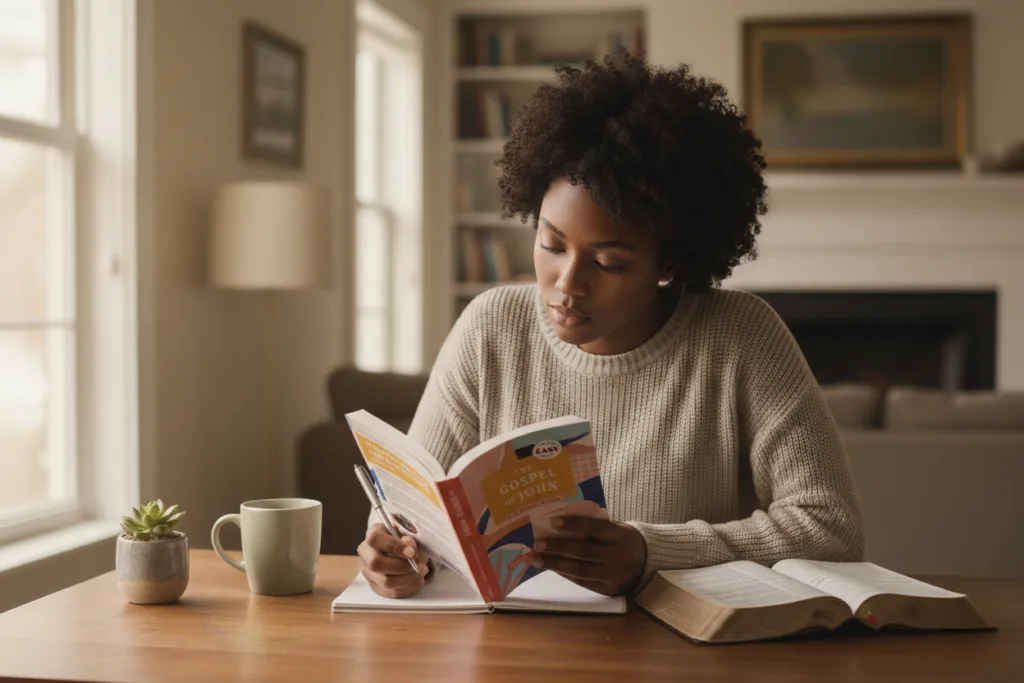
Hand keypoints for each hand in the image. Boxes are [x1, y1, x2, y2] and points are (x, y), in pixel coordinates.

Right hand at [357, 523, 429, 598]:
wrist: (402, 549)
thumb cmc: (404, 538)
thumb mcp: (408, 532)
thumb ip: (409, 536)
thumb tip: (408, 544)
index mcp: (373, 534)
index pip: (374, 538)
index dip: (393, 546)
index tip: (411, 552)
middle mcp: (366, 554)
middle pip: (376, 564)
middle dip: (402, 566)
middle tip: (419, 564)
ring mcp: (369, 573)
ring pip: (386, 582)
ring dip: (409, 578)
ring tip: (422, 570)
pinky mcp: (376, 587)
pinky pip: (393, 593)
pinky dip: (410, 588)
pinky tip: (418, 579)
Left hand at [532, 516, 646, 595]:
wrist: (649, 563)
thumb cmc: (625, 540)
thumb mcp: (616, 528)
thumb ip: (595, 526)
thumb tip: (562, 524)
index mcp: (620, 536)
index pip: (594, 528)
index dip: (573, 525)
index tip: (553, 521)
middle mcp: (618, 556)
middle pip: (583, 551)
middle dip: (558, 548)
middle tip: (537, 544)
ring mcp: (613, 575)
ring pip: (579, 570)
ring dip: (555, 564)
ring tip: (537, 559)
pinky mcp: (608, 589)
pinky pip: (583, 582)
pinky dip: (566, 574)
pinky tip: (553, 568)